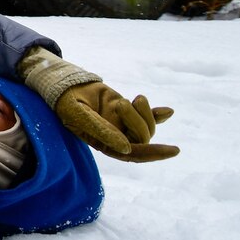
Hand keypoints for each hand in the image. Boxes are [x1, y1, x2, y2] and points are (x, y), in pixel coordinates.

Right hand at [18, 48, 177, 160]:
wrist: (66, 86)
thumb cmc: (68, 103)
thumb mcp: (81, 116)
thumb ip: (102, 130)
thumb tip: (127, 147)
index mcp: (105, 144)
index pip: (133, 154)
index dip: (153, 153)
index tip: (173, 150)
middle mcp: (117, 137)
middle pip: (142, 138)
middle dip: (138, 122)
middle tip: (122, 104)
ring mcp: (123, 123)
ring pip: (146, 126)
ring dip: (144, 112)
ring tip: (136, 98)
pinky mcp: (127, 110)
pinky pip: (146, 114)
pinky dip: (157, 113)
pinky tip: (168, 111)